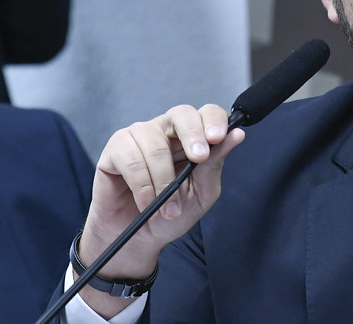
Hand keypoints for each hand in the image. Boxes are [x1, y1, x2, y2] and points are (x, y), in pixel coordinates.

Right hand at [76, 104, 244, 315]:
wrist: (138, 239)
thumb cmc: (172, 212)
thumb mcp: (202, 192)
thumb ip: (215, 163)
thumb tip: (237, 134)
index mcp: (192, 136)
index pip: (207, 113)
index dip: (214, 120)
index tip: (218, 138)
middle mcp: (166, 130)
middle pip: (182, 113)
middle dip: (193, 134)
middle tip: (199, 158)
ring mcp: (139, 136)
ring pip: (155, 142)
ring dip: (164, 179)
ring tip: (167, 207)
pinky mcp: (115, 149)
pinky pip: (130, 156)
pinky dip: (142, 185)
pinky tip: (147, 203)